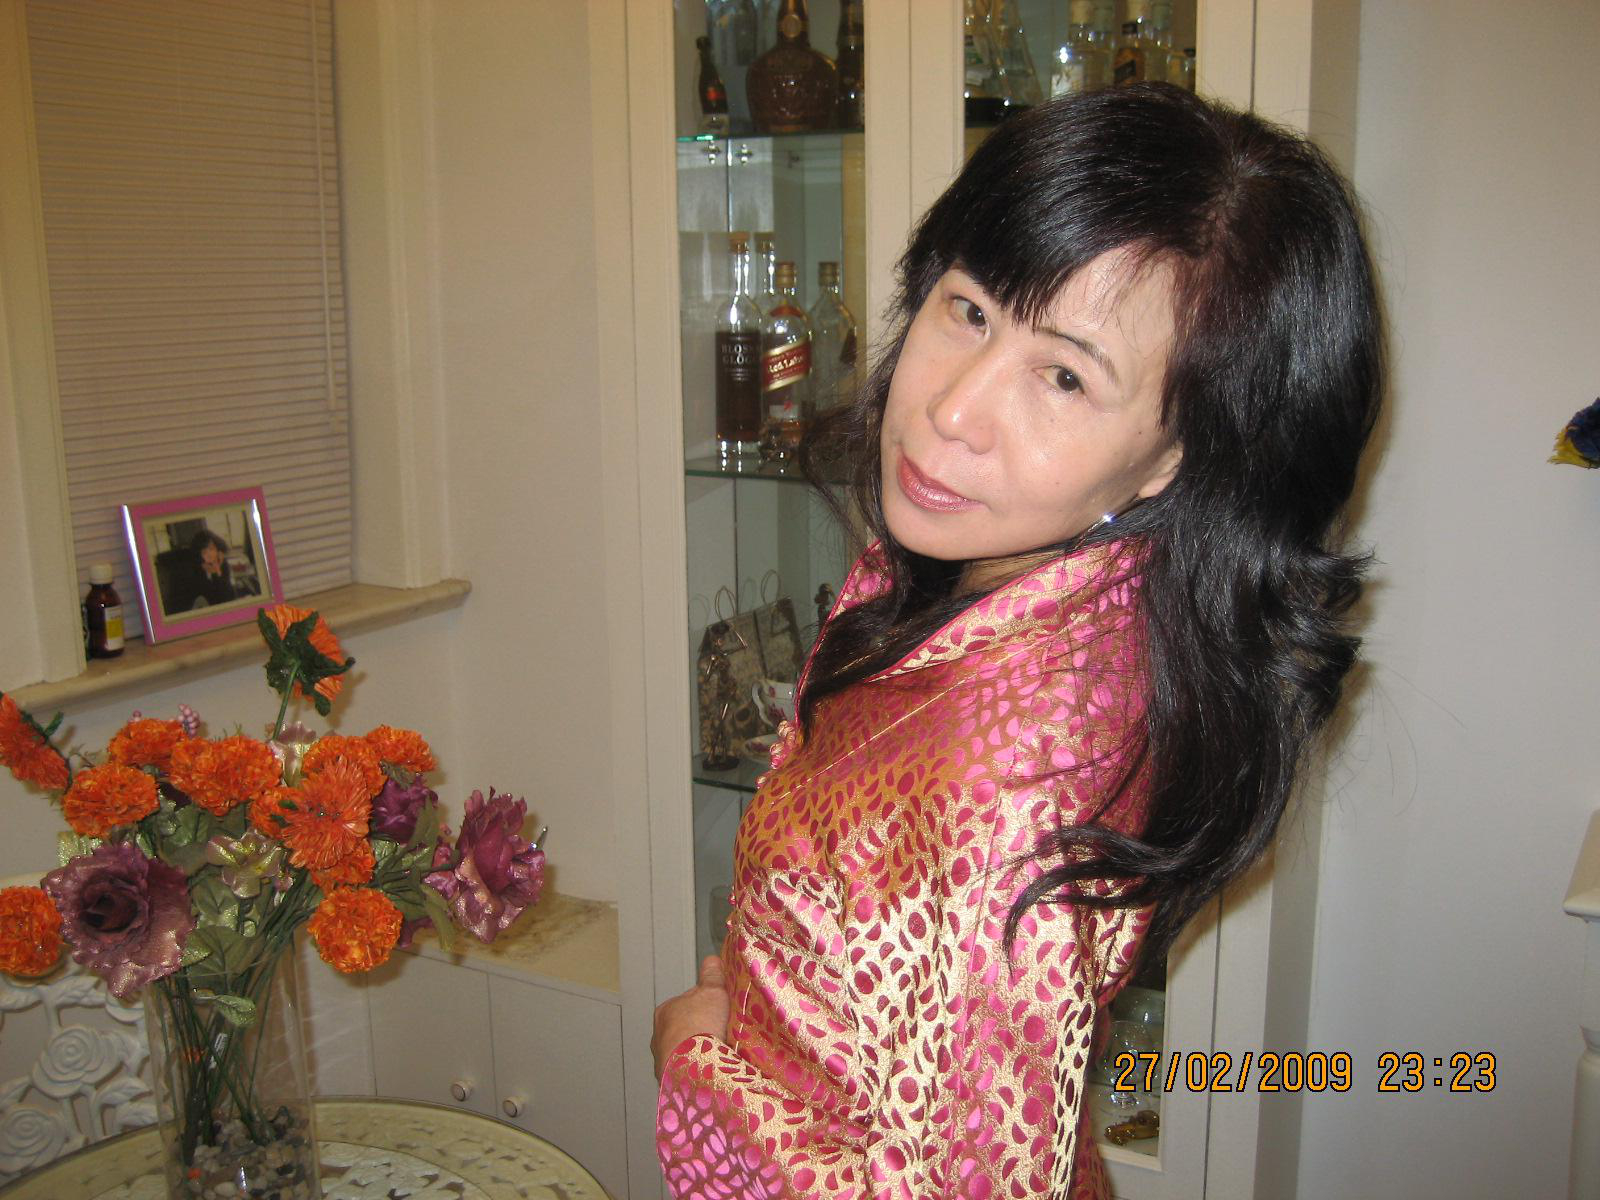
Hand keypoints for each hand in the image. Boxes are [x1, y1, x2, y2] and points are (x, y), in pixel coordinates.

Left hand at [652, 955, 730, 1079]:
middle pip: (687, 1027)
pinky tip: (714, 1070)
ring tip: (721, 1055)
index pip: (688, 1002)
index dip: (707, 1004)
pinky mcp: (671, 1082)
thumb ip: (712, 975)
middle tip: (723, 1033)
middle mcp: (659, 1035)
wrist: (692, 1069)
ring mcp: (663, 1061)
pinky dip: (700, 1069)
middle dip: (703, 1030)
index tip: (722, 1009)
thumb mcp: (712, 992)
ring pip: (687, 1051)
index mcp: (666, 1010)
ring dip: (701, 1052)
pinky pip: (689, 1071)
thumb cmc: (699, 1026)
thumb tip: (711, 959)